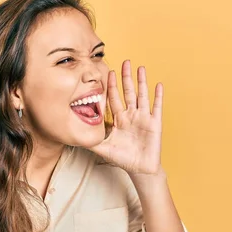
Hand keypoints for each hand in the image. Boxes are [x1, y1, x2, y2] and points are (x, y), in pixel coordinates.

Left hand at [88, 60, 163, 175]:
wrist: (139, 169)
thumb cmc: (122, 159)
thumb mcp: (102, 148)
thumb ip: (90, 141)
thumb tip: (73, 135)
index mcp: (119, 119)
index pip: (114, 99)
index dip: (111, 86)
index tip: (109, 73)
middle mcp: (131, 115)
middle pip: (128, 92)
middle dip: (126, 78)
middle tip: (125, 62)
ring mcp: (143, 118)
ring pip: (142, 95)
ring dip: (141, 82)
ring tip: (140, 68)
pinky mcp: (154, 123)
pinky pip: (156, 107)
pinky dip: (157, 96)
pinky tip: (158, 85)